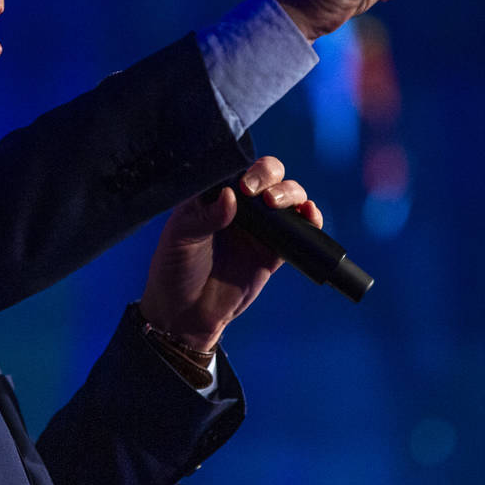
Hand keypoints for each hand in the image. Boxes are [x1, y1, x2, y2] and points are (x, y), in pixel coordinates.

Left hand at [139, 156, 322, 351]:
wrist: (184, 316)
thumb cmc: (174, 271)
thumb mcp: (180, 238)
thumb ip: (205, 216)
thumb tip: (231, 196)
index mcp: (212, 197)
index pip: (236, 169)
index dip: (245, 169)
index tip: (243, 185)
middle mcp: (239, 208)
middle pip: (268, 177)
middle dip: (271, 176)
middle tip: (261, 194)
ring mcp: (259, 230)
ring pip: (286, 199)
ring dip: (291, 193)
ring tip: (278, 204)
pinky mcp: (274, 253)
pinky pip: (299, 232)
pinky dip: (310, 219)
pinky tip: (309, 214)